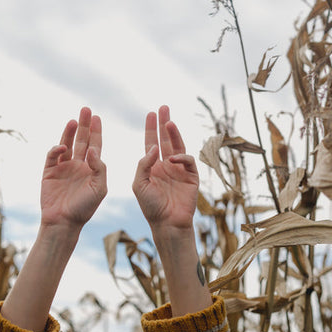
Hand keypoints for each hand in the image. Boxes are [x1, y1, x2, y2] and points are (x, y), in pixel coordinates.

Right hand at [40, 107, 106, 230]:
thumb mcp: (99, 188)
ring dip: (69, 132)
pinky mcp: (49, 172)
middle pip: (81, 140)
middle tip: (86, 109)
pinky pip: (52, 157)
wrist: (64, 222)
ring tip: (74, 120)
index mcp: (91, 169)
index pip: (94, 145)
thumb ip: (99, 168)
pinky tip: (62, 147)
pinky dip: (56, 150)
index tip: (97, 117)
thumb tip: (92, 149)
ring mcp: (63, 168)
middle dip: (84, 125)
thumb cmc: (84, 208)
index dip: (96, 131)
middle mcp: (77, 166)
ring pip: (66, 145)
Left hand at [132, 105, 198, 231]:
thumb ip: (143, 164)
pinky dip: (181, 156)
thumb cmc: (150, 206)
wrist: (167, 223)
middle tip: (164, 107)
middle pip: (166, 139)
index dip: (151, 128)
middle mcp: (166, 165)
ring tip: (169, 122)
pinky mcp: (192, 177)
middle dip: (164, 123)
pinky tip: (172, 157)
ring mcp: (180, 170)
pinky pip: (188, 161)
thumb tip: (153, 147)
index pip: (152, 142)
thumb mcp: (139, 184)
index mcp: (153, 166)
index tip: (151, 113)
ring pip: (178, 146)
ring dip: (174, 134)